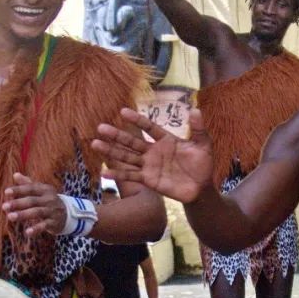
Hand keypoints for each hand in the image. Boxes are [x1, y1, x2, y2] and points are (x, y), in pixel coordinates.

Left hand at [3, 175, 68, 237]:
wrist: (68, 213)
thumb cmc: (48, 200)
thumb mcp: (41, 190)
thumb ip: (28, 183)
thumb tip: (15, 174)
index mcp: (44, 189)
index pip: (30, 188)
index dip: (19, 190)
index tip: (6, 192)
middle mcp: (49, 199)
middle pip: (32, 200)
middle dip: (18, 203)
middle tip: (4, 207)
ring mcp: (52, 211)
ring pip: (37, 212)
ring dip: (23, 214)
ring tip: (10, 217)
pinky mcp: (54, 222)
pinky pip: (44, 225)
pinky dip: (36, 229)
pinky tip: (27, 232)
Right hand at [93, 107, 214, 202]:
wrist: (201, 188)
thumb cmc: (202, 164)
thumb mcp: (203, 145)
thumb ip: (198, 129)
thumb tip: (196, 110)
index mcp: (166, 139)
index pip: (149, 127)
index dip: (137, 120)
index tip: (123, 111)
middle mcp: (153, 151)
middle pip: (132, 141)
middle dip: (116, 135)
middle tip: (100, 127)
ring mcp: (149, 165)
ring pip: (127, 157)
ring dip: (111, 151)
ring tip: (95, 144)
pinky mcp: (148, 180)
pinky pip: (131, 176)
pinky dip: (118, 174)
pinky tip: (104, 172)